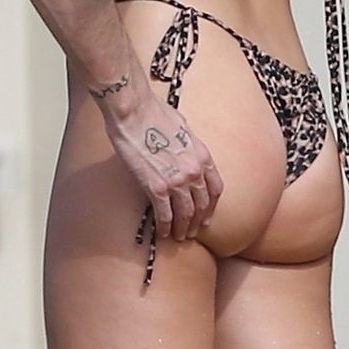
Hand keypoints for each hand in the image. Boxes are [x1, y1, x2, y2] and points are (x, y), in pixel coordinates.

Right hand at [98, 89, 223, 241]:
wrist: (134, 110)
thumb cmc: (153, 112)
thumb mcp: (181, 127)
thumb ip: (186, 144)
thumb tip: (181, 148)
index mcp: (202, 155)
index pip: (215, 188)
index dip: (211, 206)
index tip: (206, 215)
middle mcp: (194, 171)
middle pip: (201, 205)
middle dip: (197, 221)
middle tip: (192, 232)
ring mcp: (176, 181)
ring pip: (185, 213)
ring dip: (183, 228)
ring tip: (179, 237)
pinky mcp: (156, 187)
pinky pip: (165, 214)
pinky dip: (165, 226)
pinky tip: (163, 232)